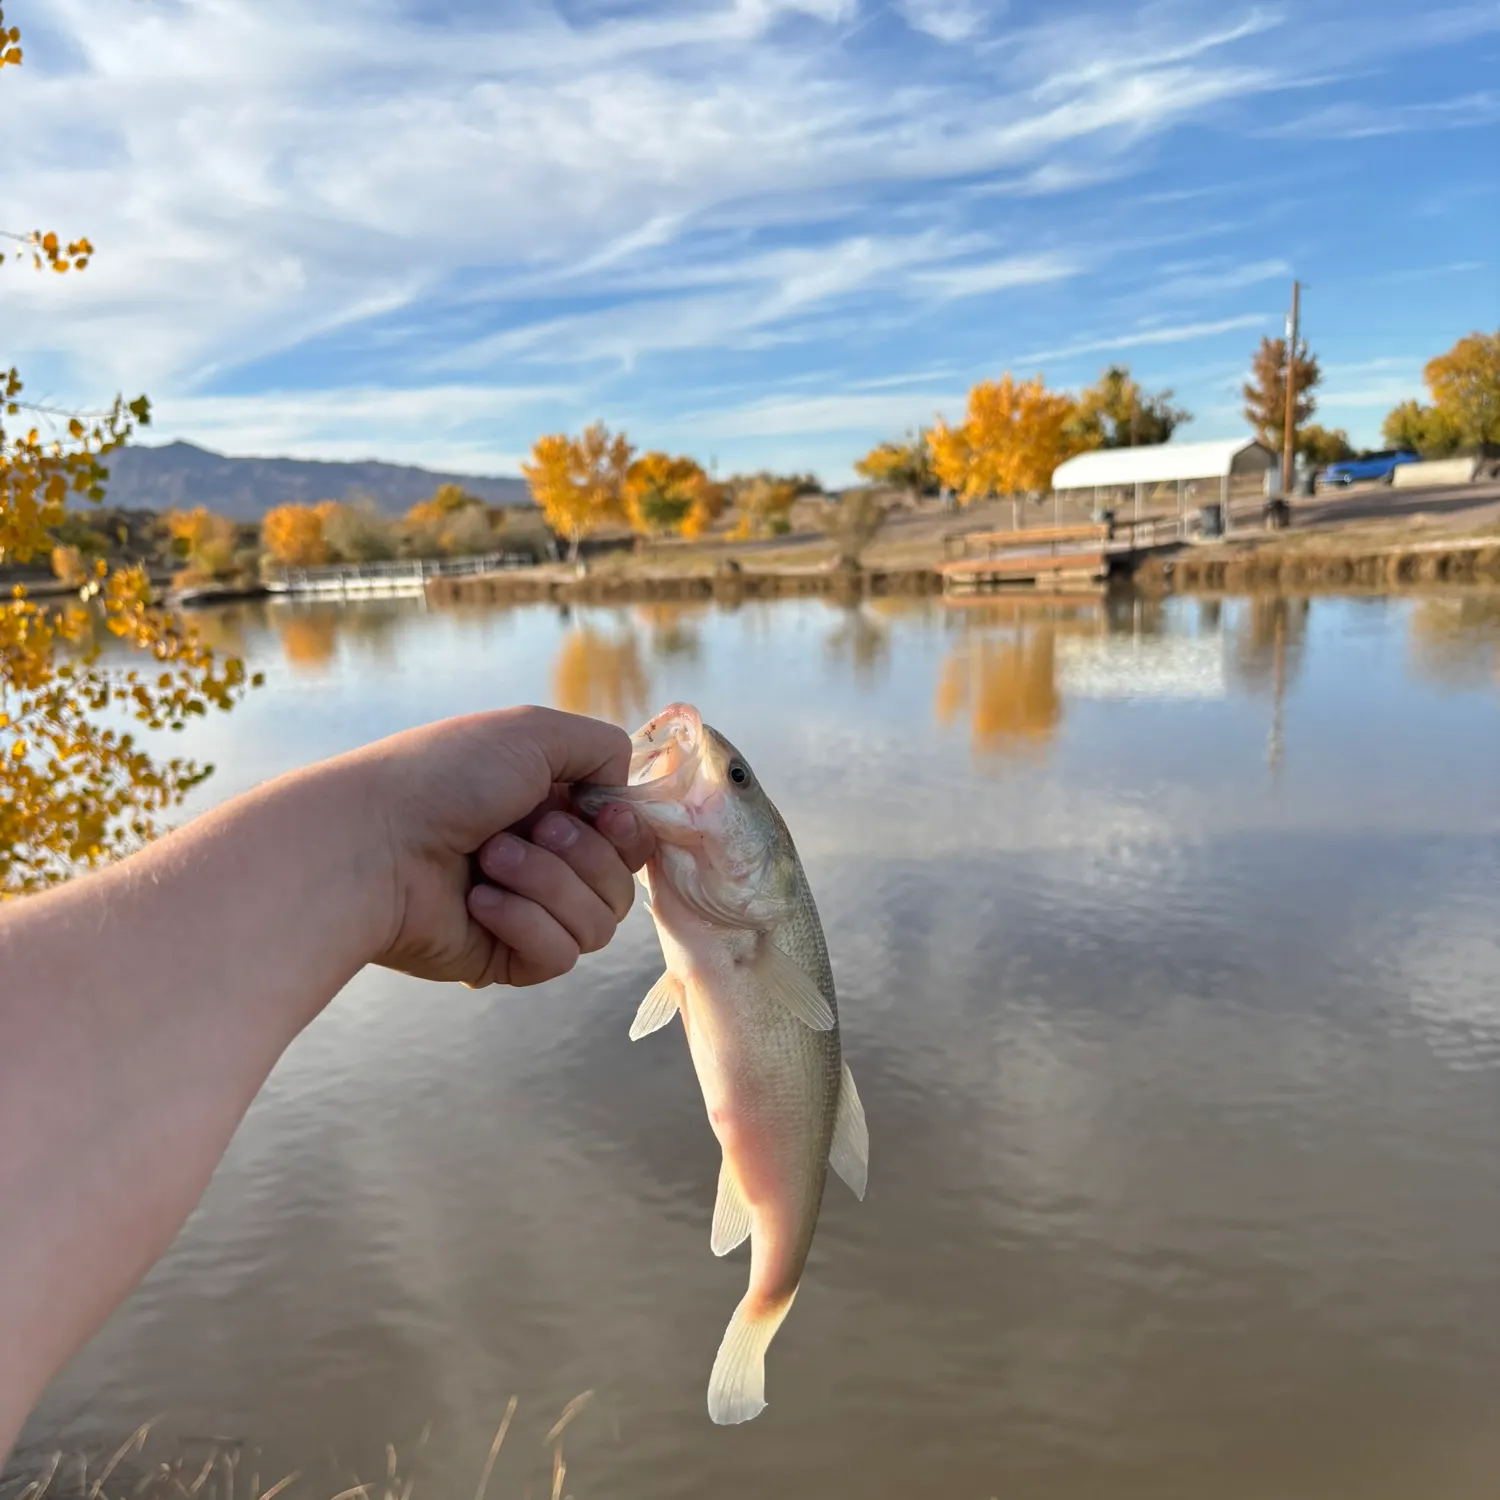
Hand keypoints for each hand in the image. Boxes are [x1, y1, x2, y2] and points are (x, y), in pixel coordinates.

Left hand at [356, 706, 652, 986]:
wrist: (373, 842)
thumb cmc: (445, 777)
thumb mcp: (534, 732)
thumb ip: (603, 748)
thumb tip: (623, 793)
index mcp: (551, 807)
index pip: (628, 837)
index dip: (627, 831)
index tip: (603, 815)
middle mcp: (544, 860)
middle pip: (622, 883)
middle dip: (580, 854)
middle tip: (523, 829)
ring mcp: (527, 912)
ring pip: (598, 923)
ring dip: (547, 884)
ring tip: (488, 860)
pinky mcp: (506, 957)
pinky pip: (560, 955)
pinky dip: (526, 923)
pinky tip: (479, 902)